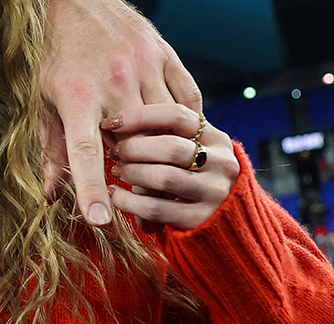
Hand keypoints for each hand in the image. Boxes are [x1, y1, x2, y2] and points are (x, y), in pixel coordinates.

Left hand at [38, 0, 201, 225]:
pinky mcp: (164, 53)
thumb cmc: (48, 53)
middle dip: (134, 168)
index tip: (100, 221)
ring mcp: (144, 64)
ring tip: (151, 156)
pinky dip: (184, 120)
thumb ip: (50, 147)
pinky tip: (173, 130)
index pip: (85, 153)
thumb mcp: (40, 98)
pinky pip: (187, 99)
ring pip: (167, 123)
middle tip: (129, 178)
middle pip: (135, 142)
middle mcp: (113, 81)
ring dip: (162, 146)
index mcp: (76, 95)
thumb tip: (50, 195)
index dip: (92, 189)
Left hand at [101, 103, 239, 230]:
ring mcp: (214, 193)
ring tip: (117, 170)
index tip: (111, 122)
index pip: (177, 115)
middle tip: (114, 151)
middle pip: (171, 147)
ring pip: (164, 177)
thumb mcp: (190, 148)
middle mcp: (222, 164)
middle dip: (133, 148)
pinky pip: (155, 208)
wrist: (221, 218)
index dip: (139, 116)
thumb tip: (117, 122)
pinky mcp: (200, 219)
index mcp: (217, 139)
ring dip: (131, 173)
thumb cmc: (190, 173)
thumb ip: (165, 134)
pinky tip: (114, 194)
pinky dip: (128, 200)